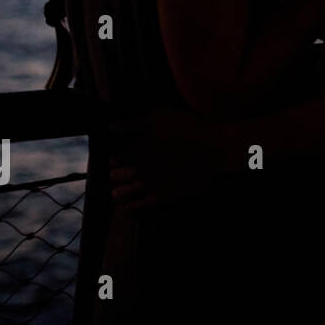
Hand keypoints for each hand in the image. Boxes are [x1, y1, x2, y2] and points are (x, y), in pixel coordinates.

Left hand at [108, 108, 236, 213]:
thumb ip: (132, 124)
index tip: (114, 159)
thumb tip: (111, 127)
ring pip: (125, 194)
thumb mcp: (158, 117)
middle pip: (116, 178)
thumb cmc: (186, 128)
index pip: (115, 159)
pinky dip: (132, 207)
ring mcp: (151, 186)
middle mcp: (138, 172)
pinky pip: (142, 205)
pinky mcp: (165, 196)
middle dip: (114, 176)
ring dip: (119, 193)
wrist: (212, 148)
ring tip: (115, 194)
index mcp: (135, 152)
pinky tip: (128, 207)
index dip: (114, 159)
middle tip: (113, 176)